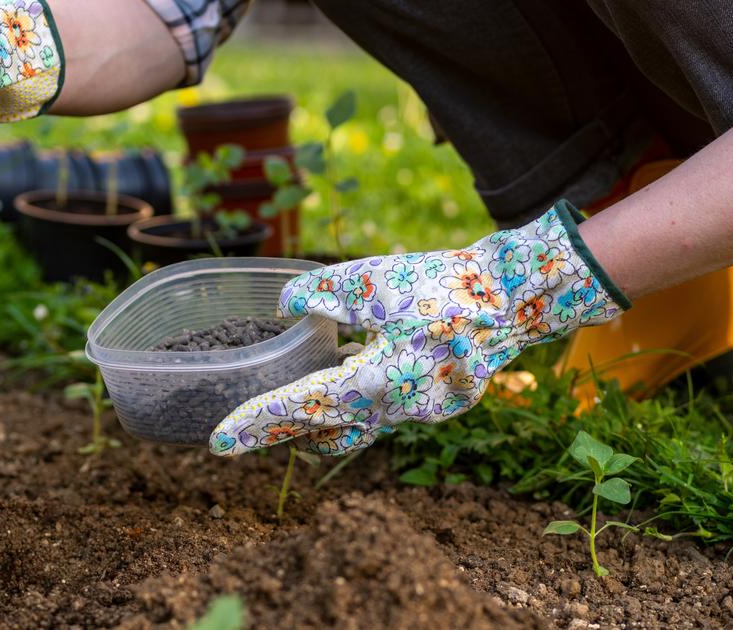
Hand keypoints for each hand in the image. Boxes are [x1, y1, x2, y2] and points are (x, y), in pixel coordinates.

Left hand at [209, 201, 629, 456]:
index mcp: (377, 381)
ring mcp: (420, 412)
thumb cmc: (442, 285)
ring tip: (287, 410)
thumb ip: (320, 293)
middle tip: (242, 434)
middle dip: (283, 435)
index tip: (219, 443)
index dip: (257, 425)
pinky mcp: (435, 404)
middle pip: (326, 433)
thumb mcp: (372, 279)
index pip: (302, 409)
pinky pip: (382, 413)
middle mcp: (397, 410)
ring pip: (356, 429)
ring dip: (320, 423)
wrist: (514, 297)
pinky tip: (345, 375)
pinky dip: (354, 403)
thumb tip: (285, 306)